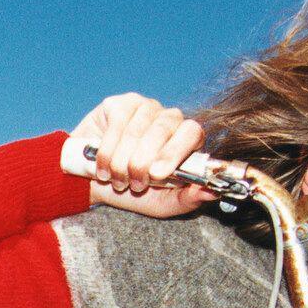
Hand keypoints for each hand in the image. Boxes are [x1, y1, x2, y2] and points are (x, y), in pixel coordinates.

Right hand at [71, 94, 217, 217]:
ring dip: (122, 162)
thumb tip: (212, 193)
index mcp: (185, 139)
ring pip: (136, 131)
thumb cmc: (133, 191)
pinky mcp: (119, 104)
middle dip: (142, 162)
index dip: (174, 151)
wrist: (95, 184)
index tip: (156, 174)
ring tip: (117, 180)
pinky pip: (115, 126)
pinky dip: (107, 152)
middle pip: (163, 129)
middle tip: (134, 184)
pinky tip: (103, 168)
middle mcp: (169, 118)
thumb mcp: (162, 203)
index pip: (192, 132)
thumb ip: (187, 199)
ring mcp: (144, 107)